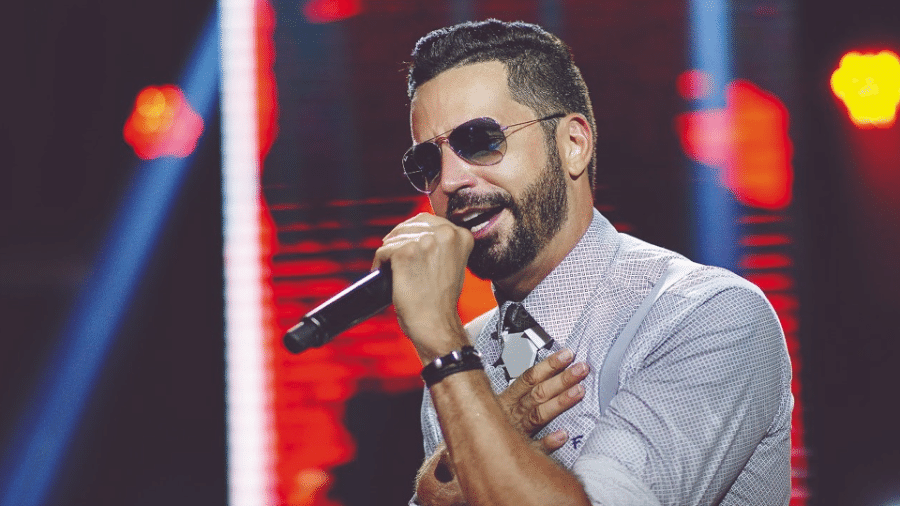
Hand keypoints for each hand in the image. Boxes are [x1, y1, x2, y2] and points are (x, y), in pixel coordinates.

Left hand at [373, 213, 473, 361]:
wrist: (435, 324)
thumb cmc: (442, 300)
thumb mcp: (452, 263)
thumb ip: (440, 244)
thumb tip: (417, 233)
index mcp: (461, 235)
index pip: (429, 220)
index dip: (415, 232)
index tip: (408, 242)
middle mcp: (445, 234)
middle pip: (411, 225)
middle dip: (399, 238)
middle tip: (393, 253)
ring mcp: (424, 242)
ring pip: (396, 237)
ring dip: (389, 251)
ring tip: (389, 267)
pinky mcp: (404, 253)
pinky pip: (383, 251)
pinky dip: (379, 263)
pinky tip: (382, 272)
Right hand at [498, 348, 588, 451]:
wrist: (468, 449)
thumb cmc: (488, 424)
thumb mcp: (498, 404)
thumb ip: (519, 392)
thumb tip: (541, 373)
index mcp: (508, 399)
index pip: (530, 378)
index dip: (549, 365)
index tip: (566, 355)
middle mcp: (513, 413)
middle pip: (538, 393)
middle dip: (561, 379)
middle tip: (581, 369)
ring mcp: (517, 431)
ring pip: (539, 415)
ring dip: (559, 402)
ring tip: (579, 391)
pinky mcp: (520, 452)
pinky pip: (535, 448)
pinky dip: (548, 441)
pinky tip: (563, 435)